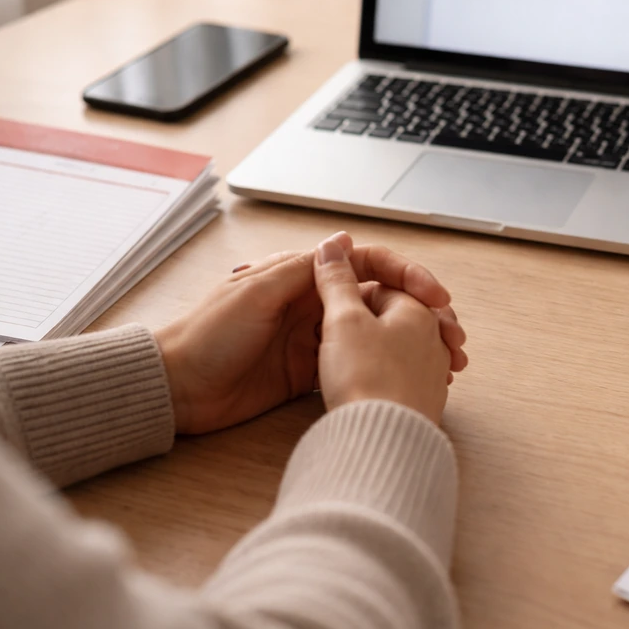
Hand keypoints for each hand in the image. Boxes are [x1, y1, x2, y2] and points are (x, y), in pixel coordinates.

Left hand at [155, 232, 467, 433]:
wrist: (177, 389)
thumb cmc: (209, 334)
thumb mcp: (258, 293)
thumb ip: (304, 270)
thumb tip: (344, 239)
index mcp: (302, 276)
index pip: (367, 265)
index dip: (406, 276)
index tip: (435, 297)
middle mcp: (313, 303)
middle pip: (380, 299)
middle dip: (420, 313)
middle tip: (451, 335)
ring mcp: (314, 338)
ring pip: (375, 330)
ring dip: (410, 340)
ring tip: (443, 359)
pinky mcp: (310, 371)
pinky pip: (357, 361)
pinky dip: (386, 365)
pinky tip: (411, 375)